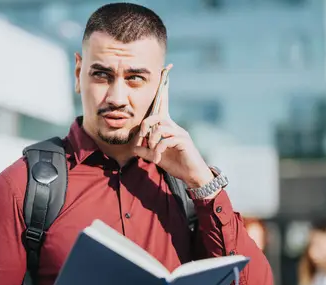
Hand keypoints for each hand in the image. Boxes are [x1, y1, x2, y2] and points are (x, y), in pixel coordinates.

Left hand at [133, 64, 213, 189]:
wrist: (191, 174)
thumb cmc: (174, 163)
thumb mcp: (156, 156)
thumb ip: (145, 150)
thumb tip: (134, 147)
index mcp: (166, 126)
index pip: (163, 103)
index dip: (164, 87)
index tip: (166, 69)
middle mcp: (174, 125)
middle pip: (156, 115)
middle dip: (145, 126)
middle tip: (141, 139)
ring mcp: (180, 132)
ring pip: (160, 127)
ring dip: (152, 142)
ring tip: (152, 153)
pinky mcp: (183, 140)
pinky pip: (166, 139)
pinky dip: (158, 149)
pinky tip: (158, 158)